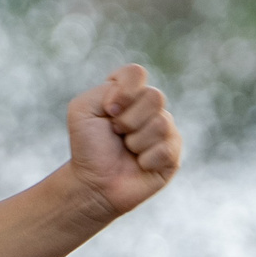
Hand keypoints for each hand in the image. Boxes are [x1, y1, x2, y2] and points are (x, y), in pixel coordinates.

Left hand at [67, 64, 182, 222]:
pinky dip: (145, 160)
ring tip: (126, 150)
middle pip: (155, 97)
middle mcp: (149, 108)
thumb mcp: (82, 110)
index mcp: (128, 93)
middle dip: (127, 120)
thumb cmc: (88, 146)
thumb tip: (131, 101)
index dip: (123, 91)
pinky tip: (139, 164)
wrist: (93, 183)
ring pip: (161, 123)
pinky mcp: (173, 153)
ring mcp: (165, 129)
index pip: (136, 73)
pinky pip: (166, 148)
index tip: (108, 110)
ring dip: (135, 142)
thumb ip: (104, 90)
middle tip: (116, 133)